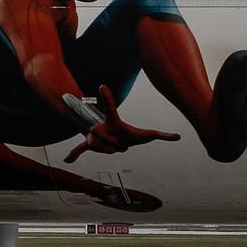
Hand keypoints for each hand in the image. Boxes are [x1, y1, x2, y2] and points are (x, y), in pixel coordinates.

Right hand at [63, 85, 180, 162]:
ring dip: (108, 150)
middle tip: (120, 141)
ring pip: (97, 146)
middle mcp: (101, 125)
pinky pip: (80, 149)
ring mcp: (94, 135)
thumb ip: (162, 135)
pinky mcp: (89, 145)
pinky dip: (73, 155)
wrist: (120, 140)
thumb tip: (179, 137)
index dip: (107, 97)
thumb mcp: (148, 135)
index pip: (110, 107)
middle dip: (114, 143)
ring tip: (113, 146)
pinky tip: (67, 161)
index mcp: (113, 120)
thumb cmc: (133, 135)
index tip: (103, 84)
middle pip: (104, 135)